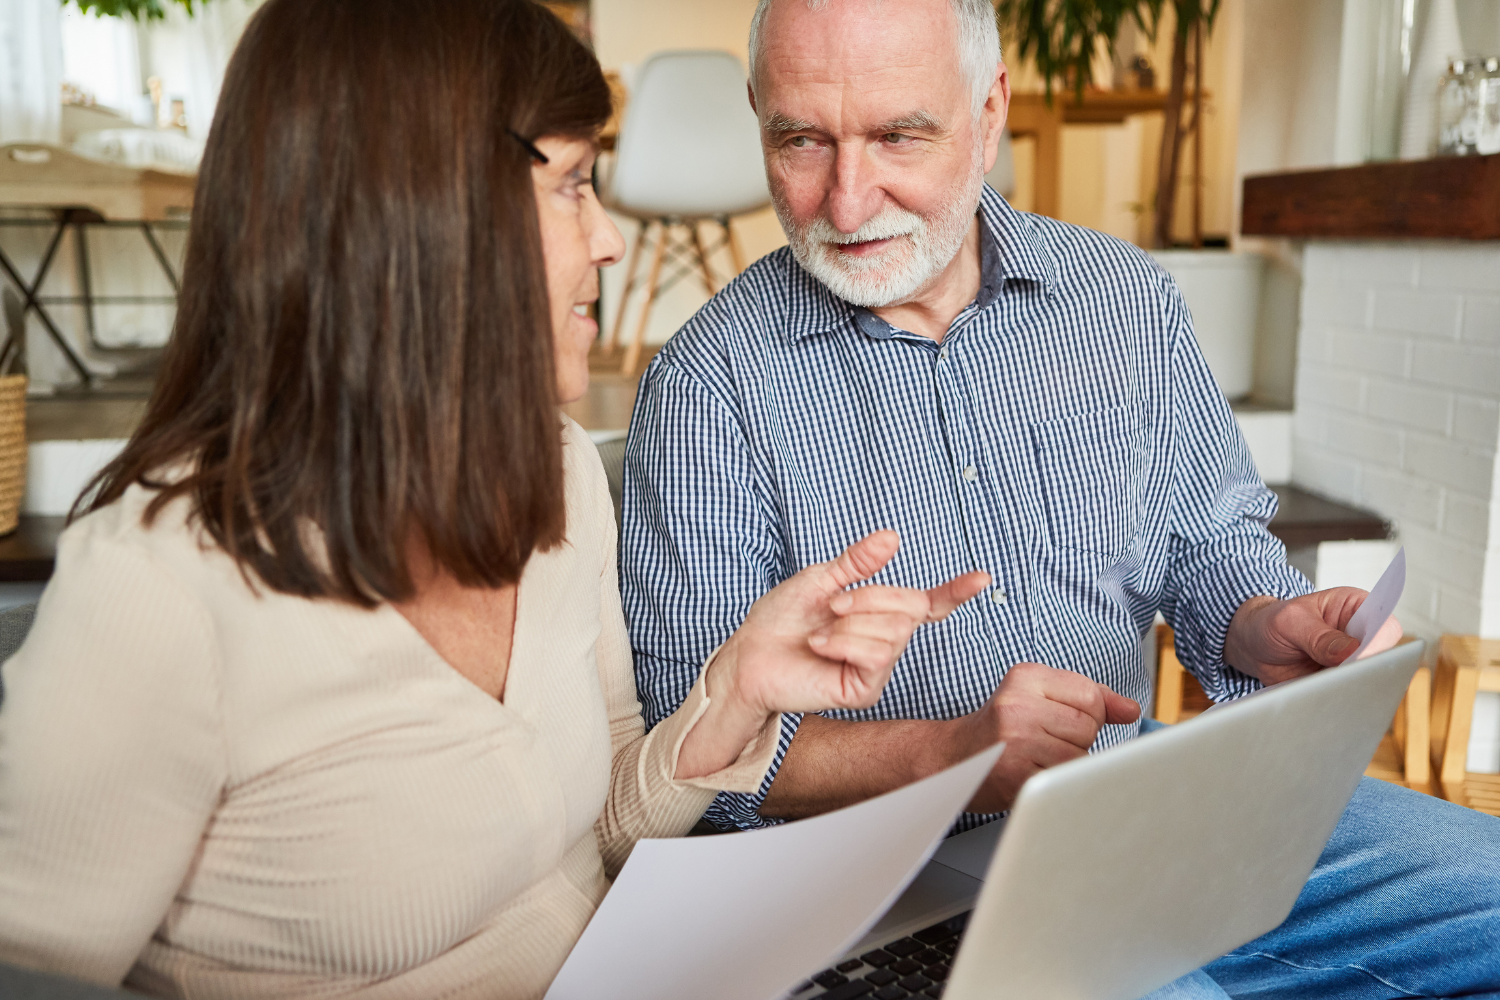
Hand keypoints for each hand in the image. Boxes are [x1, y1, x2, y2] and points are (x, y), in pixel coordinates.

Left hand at [675, 531, 988, 778]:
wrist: (750, 658)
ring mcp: (876, 667)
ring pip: (893, 631)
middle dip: (870, 597)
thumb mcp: (819, 580)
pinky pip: (876, 655)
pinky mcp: (865, 689)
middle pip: (910, 607)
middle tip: (832, 605)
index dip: (955, 592)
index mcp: (876, 613)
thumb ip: (857, 563)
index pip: (926, 604)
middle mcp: (883, 640)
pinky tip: (820, 647)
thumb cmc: (779, 622)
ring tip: (821, 630)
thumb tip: (892, 539)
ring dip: (851, 622)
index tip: (982, 577)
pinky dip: (843, 642)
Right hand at [950, 662, 1139, 812]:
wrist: (951, 758)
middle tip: (1044, 742)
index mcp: (1026, 677)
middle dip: (1077, 741)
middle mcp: (1019, 704)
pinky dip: (1055, 782)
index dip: (1088, 716)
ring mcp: (1016, 740)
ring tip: (1038, 758)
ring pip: (1080, 756)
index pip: (1091, 696)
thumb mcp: (1037, 696)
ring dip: (1067, 764)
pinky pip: (1063, 780)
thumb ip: (1088, 698)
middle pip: (1088, 727)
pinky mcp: (1016, 774)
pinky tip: (1032, 773)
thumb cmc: (999, 728)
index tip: (1063, 722)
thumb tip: (1130, 709)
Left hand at [1224, 589, 1402, 685]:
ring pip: (1367, 681)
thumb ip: (1318, 636)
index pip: (1385, 626)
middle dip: (1363, 671)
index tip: (1359, 659)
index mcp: (1356, 607)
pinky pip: (1347, 695)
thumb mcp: (1290, 622)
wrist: (1254, 645)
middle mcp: (1362, 636)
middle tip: (1337, 678)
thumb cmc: (1274, 622)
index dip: (1378, 644)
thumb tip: (1351, 651)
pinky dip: (1335, 699)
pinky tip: (1316, 697)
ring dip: (1347, 688)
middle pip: (1383, 658)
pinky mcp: (1342, 684)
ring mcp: (1353, 662)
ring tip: (1319, 688)